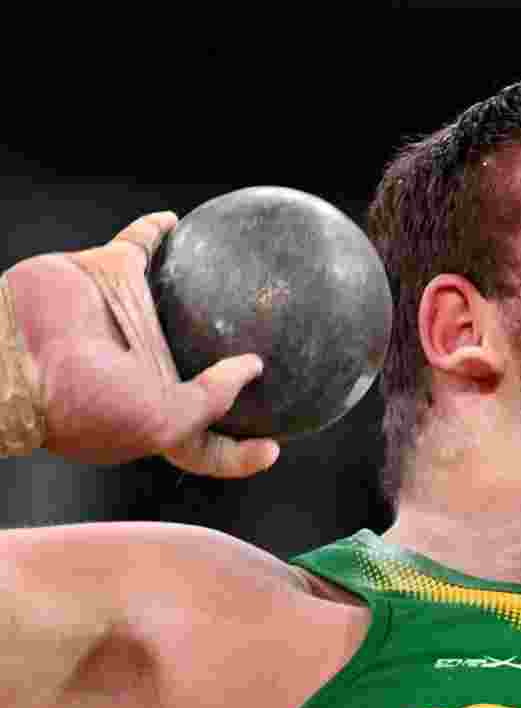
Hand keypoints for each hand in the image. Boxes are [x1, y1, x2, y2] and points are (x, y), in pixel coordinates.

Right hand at [5, 213, 279, 477]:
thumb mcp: (162, 422)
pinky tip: (179, 220)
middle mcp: (145, 367)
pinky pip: (141, 244)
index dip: (240, 454)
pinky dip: (158, 230)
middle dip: (233, 362)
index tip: (275, 447)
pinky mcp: (108, 275)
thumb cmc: (85, 401)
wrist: (15, 353)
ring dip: (206, 288)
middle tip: (274, 348)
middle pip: (200, 366)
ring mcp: (127, 319)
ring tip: (247, 277)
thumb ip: (210, 402)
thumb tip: (251, 369)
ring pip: (179, 299)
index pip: (206, 445)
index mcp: (156, 414)